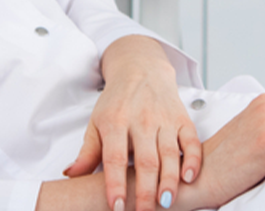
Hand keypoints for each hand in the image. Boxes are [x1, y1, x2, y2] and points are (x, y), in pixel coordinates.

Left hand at [66, 35, 199, 210]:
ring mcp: (164, 119)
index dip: (115, 185)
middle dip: (145, 191)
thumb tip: (72, 174)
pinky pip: (191, 141)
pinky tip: (189, 178)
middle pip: (145, 161)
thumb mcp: (96, 122)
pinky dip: (193, 160)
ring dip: (169, 181)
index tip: (117, 207)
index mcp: (115, 122)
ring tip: (166, 203)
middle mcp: (141, 120)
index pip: (114, 158)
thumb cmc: (117, 101)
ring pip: (169, 154)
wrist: (141, 68)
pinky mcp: (182, 118)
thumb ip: (87, 151)